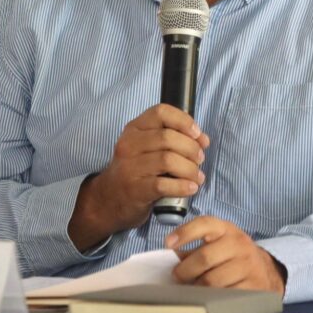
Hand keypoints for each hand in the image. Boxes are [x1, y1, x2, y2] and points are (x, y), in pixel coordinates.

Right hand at [69, 104, 209, 250]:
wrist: (109, 200)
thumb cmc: (135, 170)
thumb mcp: (146, 148)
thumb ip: (173, 139)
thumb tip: (203, 140)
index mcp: (134, 129)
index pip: (161, 112)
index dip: (184, 120)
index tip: (197, 134)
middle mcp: (129, 144)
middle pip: (168, 137)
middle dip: (191, 148)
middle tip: (200, 159)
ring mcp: (130, 167)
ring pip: (168, 160)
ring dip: (190, 169)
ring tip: (197, 177)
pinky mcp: (135, 189)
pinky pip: (163, 184)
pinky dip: (183, 186)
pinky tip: (191, 188)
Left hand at [167, 216, 286, 294]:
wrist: (266, 271)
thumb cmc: (232, 256)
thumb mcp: (217, 244)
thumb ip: (194, 249)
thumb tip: (171, 259)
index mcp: (226, 229)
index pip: (204, 224)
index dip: (184, 232)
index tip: (168, 244)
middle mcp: (239, 244)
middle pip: (204, 257)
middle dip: (185, 270)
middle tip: (178, 276)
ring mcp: (248, 265)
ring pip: (213, 280)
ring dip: (197, 287)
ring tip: (193, 288)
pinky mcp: (253, 286)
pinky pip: (225, 295)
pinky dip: (212, 298)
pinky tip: (209, 296)